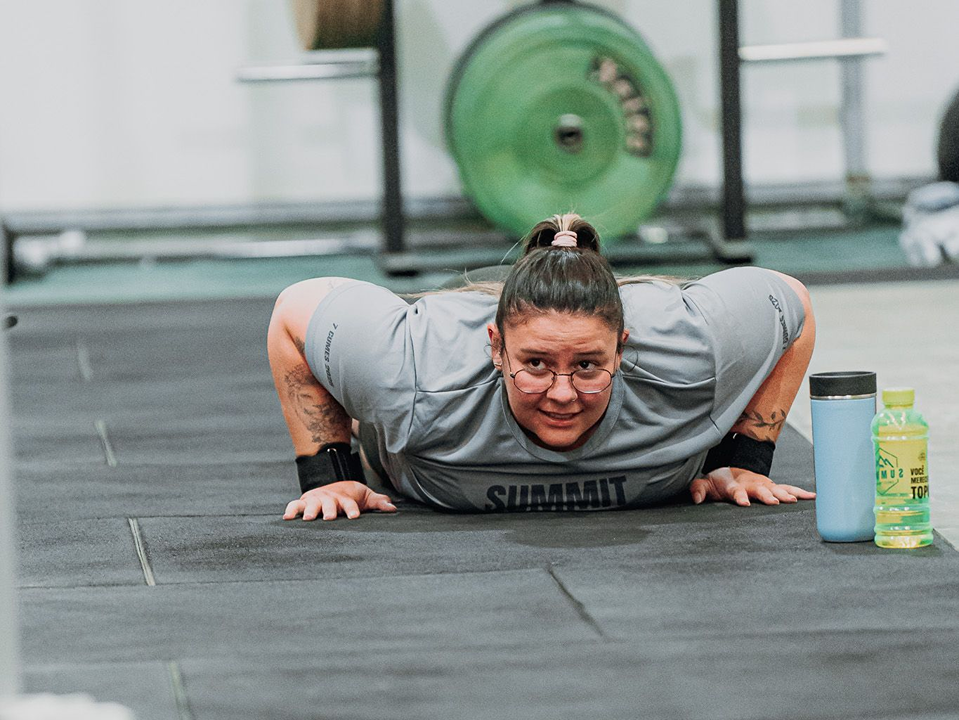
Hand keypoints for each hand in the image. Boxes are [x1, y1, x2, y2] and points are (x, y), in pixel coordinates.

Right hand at [283, 481, 397, 520]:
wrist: (332, 484)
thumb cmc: (350, 495)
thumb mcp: (365, 496)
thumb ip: (378, 502)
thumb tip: (393, 508)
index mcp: (345, 499)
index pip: (350, 504)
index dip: (352, 509)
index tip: (354, 516)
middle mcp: (330, 499)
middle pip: (329, 504)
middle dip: (329, 510)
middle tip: (329, 517)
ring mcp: (316, 500)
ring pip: (312, 504)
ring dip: (310, 511)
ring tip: (307, 519)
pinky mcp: (304, 502)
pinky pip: (295, 505)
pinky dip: (290, 510)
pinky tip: (286, 518)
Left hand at [689, 467, 815, 506]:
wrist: (732, 471)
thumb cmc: (719, 482)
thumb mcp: (706, 484)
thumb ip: (699, 489)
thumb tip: (696, 499)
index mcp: (733, 485)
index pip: (736, 491)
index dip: (739, 496)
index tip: (744, 503)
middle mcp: (751, 484)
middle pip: (759, 490)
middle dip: (766, 495)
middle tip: (775, 502)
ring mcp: (764, 485)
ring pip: (775, 489)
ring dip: (784, 494)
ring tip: (794, 501)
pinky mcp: (773, 487)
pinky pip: (788, 488)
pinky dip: (800, 492)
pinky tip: (812, 497)